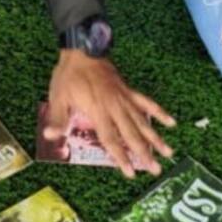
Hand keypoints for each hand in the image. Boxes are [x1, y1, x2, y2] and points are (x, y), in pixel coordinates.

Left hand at [44, 50, 175, 177]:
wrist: (83, 49)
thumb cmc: (69, 75)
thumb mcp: (58, 97)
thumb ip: (58, 118)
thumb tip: (51, 136)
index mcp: (98, 111)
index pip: (111, 139)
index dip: (120, 157)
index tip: (130, 172)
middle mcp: (114, 107)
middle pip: (132, 134)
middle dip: (144, 153)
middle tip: (156, 170)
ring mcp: (124, 98)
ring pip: (143, 121)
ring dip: (155, 138)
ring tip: (168, 152)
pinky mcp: (128, 90)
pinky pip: (146, 102)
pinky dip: (159, 112)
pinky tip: (171, 122)